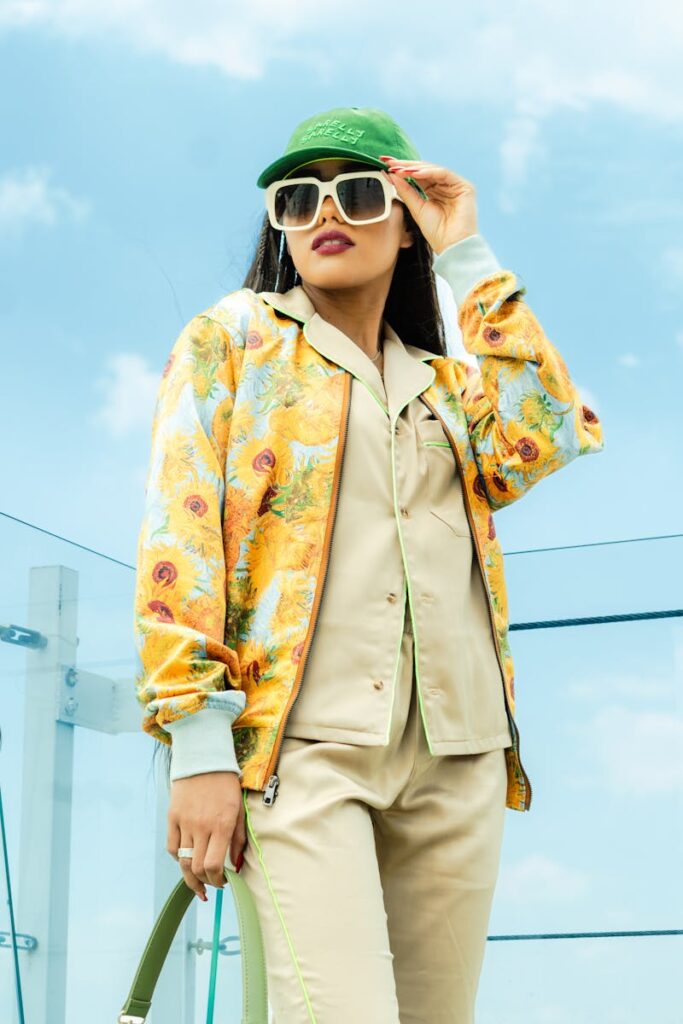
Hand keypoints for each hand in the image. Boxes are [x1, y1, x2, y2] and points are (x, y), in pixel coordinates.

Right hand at [167, 771, 246, 900]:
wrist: (204, 761)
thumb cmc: (226, 786)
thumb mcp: (239, 811)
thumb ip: (239, 840)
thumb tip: (236, 866)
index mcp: (221, 826)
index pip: (213, 866)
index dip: (217, 880)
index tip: (223, 882)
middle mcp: (201, 827)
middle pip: (196, 868)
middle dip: (205, 882)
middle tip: (212, 884)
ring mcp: (184, 823)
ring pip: (183, 862)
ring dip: (190, 878)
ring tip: (198, 884)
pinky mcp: (172, 818)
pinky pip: (172, 847)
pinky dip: (179, 859)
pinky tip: (186, 861)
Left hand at [378, 155, 478, 255]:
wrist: (452, 246)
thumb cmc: (437, 233)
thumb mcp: (416, 208)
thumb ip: (405, 191)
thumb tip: (391, 175)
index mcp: (435, 192)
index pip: (417, 176)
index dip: (402, 170)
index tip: (385, 165)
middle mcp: (446, 186)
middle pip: (424, 170)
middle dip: (406, 165)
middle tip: (389, 161)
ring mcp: (455, 185)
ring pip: (433, 169)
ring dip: (415, 168)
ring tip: (399, 169)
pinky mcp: (464, 186)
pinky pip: (444, 173)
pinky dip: (429, 172)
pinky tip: (414, 173)